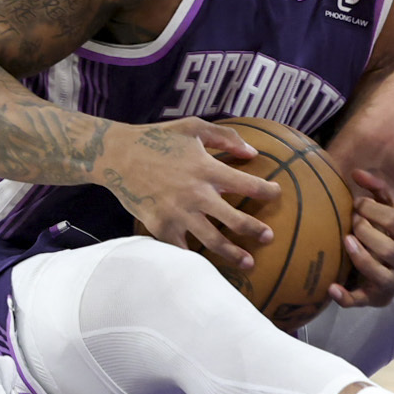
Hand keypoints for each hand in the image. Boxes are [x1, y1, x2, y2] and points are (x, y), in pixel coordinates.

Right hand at [107, 119, 279, 271]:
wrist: (117, 156)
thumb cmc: (157, 138)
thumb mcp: (194, 127)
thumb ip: (226, 137)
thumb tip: (252, 152)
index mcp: (207, 169)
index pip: (247, 185)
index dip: (267, 191)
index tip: (276, 194)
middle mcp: (196, 194)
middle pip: (235, 220)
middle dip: (255, 230)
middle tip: (268, 236)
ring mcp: (178, 213)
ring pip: (213, 241)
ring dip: (233, 253)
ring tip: (248, 262)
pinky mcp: (160, 226)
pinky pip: (182, 249)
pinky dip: (195, 259)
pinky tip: (206, 267)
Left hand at [327, 171, 393, 308]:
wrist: (391, 265)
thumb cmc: (385, 231)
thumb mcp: (388, 207)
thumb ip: (377, 187)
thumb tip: (356, 172)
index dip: (372, 209)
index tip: (355, 203)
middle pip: (389, 248)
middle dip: (366, 232)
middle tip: (351, 222)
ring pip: (380, 275)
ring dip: (361, 258)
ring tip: (345, 242)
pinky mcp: (378, 298)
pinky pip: (361, 300)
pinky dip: (346, 297)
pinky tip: (331, 287)